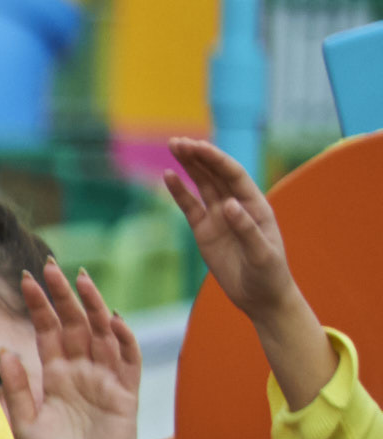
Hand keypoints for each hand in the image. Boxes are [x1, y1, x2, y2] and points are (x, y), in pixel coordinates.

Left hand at [21, 261, 143, 438]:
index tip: (26, 278)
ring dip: (93, 305)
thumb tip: (5, 350)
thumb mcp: (25, 423)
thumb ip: (16, 389)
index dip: (39, 305)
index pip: (47, 330)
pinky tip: (112, 318)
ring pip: (102, 332)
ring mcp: (105, 379)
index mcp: (54, 375)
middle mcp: (80, 371)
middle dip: (63, 295)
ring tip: (81, 279)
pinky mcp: (126, 393)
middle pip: (74, 323)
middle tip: (51, 266)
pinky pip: (128, 359)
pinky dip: (123, 338)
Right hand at [166, 137, 339, 412]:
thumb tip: (228, 204)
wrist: (261, 297)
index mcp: (255, 205)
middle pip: (215, 174)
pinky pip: (190, 207)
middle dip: (198, 156)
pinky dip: (180, 191)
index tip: (196, 148)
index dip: (215, 159)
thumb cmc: (269, 275)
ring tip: (172, 147)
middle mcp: (237, 206)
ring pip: (202, 185)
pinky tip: (168, 176)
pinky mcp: (205, 231)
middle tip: (177, 141)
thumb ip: (246, 229)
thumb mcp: (262, 254)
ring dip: (189, 166)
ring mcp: (219, 218)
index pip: (233, 175)